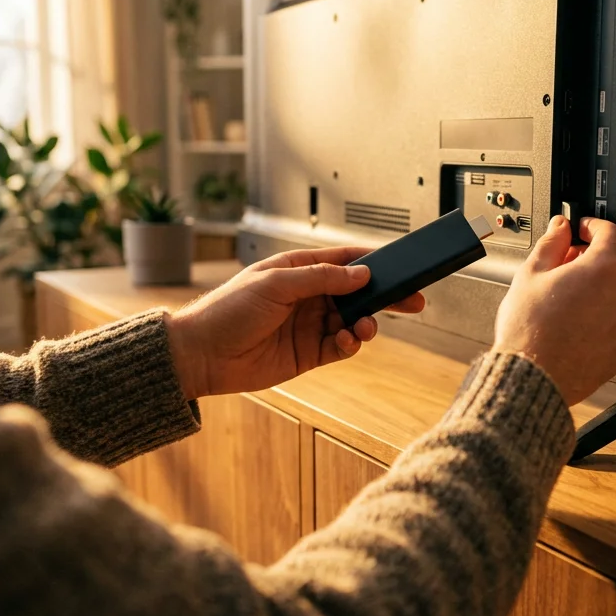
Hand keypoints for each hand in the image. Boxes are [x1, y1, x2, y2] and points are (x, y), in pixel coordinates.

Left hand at [167, 248, 426, 397]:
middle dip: (385, 296)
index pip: (345, 261)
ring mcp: (310, 325)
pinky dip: (351, 344)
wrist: (201, 354)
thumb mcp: (275, 283)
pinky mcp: (308, 354)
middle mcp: (308, 296)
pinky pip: (341, 347)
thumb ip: (321, 278)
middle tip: (414, 301)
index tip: (401, 264)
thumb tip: (361, 273)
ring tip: (368, 328)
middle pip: (358, 293)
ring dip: (367, 324)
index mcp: (299, 269)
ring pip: (354, 321)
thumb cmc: (228, 309)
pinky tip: (348, 341)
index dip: (373, 262)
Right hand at [492, 216, 615, 405]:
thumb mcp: (531, 274)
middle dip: (594, 259)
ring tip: (567, 300)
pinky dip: (601, 318)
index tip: (581, 230)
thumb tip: (560, 228)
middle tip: (566, 267)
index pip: (611, 232)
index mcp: (604, 270)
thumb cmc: (529, 330)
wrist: (533, 377)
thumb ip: (552, 243)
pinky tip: (575, 323)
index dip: (593, 226)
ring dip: (599, 290)